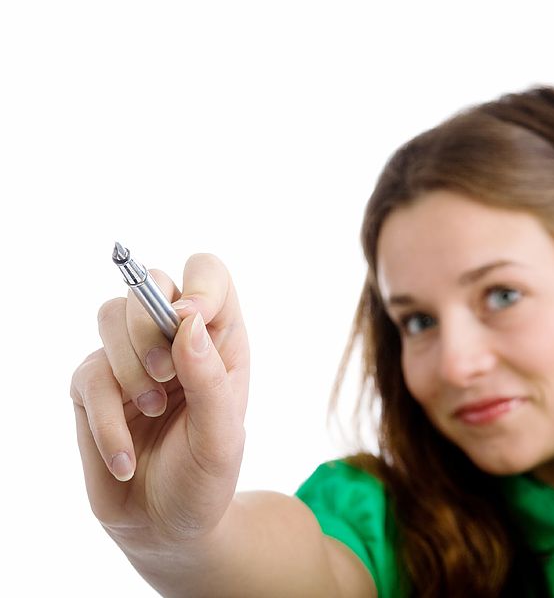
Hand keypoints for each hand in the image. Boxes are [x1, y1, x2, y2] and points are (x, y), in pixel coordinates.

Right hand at [71, 254, 248, 546]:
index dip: (199, 285)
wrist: (165, 524)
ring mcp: (131, 359)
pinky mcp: (94, 387)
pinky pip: (87, 374)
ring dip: (129, 368)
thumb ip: (209, 377)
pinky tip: (127, 457)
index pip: (207, 273)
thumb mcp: (222, 436)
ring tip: (152, 412)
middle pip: (150, 283)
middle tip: (165, 381)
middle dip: (150, 329)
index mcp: (218, 340)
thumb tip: (186, 318)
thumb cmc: (204, 476)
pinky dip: (106, 420)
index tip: (189, 321)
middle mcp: (174, 340)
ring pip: (110, 315)